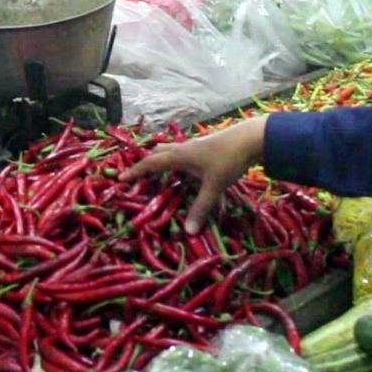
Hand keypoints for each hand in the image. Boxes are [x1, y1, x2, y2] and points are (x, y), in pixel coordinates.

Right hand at [121, 116, 267, 233]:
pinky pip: (184, 154)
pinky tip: (186, 174)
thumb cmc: (228, 159)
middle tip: (139, 176)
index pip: (151, 163)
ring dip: (163, 161)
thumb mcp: (214, 186)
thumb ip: (200, 208)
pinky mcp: (205, 148)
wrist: (250, 138)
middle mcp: (183, 148)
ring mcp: (194, 146)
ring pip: (171, 151)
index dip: (135, 171)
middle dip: (147, 164)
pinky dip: (178, 163)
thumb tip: (188, 232)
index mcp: (179, 156)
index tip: (120, 178)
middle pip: (158, 153)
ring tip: (159, 176)